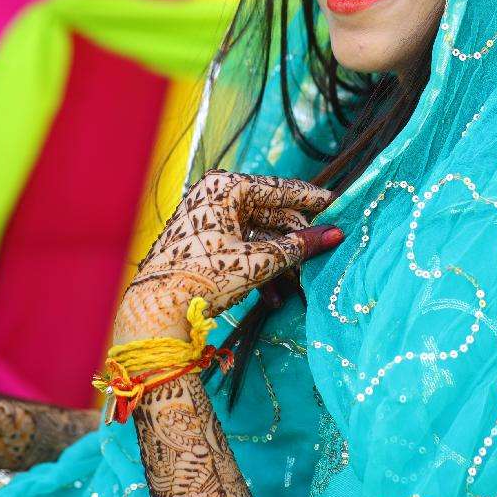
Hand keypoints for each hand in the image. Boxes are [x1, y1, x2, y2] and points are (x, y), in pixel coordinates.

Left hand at [116, 170, 341, 343]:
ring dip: (279, 262)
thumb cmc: (207, 276)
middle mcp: (214, 196)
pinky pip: (241, 247)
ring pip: (257, 235)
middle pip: (270, 214)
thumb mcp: (259, 261)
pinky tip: (272, 297)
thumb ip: (298, 246)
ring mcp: (207, 218)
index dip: (311, 199)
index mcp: (226, 187)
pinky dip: (259, 268)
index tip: (338, 202)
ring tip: (296, 288)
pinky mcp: (203, 241)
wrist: (158, 309)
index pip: (279, 188)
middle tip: (321, 257)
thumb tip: (336, 234)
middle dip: (295, 242)